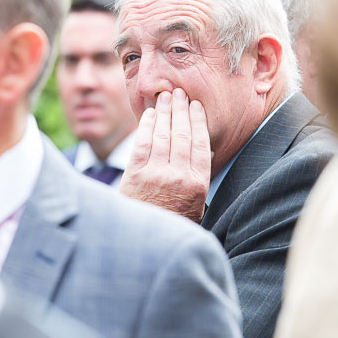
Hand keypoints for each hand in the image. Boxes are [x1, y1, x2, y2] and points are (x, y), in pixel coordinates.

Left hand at [118, 88, 210, 222]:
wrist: (143, 243)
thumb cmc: (172, 223)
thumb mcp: (196, 207)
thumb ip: (199, 179)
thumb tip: (202, 151)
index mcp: (197, 185)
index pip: (200, 144)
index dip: (198, 121)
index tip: (196, 106)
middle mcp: (178, 177)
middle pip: (182, 134)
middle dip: (181, 110)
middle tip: (180, 93)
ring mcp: (155, 175)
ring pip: (163, 135)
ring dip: (165, 112)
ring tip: (165, 97)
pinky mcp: (135, 175)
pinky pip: (143, 144)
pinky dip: (147, 126)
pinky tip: (150, 115)